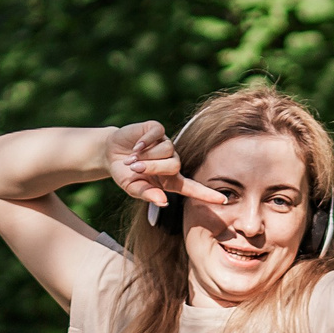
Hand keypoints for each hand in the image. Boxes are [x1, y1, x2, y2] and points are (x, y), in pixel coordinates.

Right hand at [104, 120, 223, 208]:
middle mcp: (172, 161)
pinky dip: (145, 142)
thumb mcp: (133, 188)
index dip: (207, 194)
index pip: (192, 188)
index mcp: (169, 180)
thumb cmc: (124, 174)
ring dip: (146, 155)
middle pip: (174, 165)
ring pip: (166, 149)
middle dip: (153, 167)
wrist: (110, 154)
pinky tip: (135, 146)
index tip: (223, 200)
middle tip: (134, 169)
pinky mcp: (157, 130)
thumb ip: (147, 194)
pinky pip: (157, 134)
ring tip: (131, 158)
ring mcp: (165, 144)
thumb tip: (163, 202)